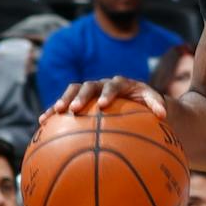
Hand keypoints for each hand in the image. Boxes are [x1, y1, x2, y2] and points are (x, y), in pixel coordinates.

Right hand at [44, 76, 166, 121]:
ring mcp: (88, 91)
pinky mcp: (78, 99)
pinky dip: (54, 111)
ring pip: (72, 91)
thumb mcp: (152, 101)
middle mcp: (101, 84)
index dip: (107, 94)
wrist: (134, 99)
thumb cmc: (144, 102)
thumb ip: (157, 104)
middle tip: (74, 109)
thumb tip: (163, 114)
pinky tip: (42, 122)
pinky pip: (64, 104)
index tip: (103, 105)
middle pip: (87, 86)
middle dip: (80, 97)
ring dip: (62, 101)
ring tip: (53, 114)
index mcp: (119, 83)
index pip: (112, 85)